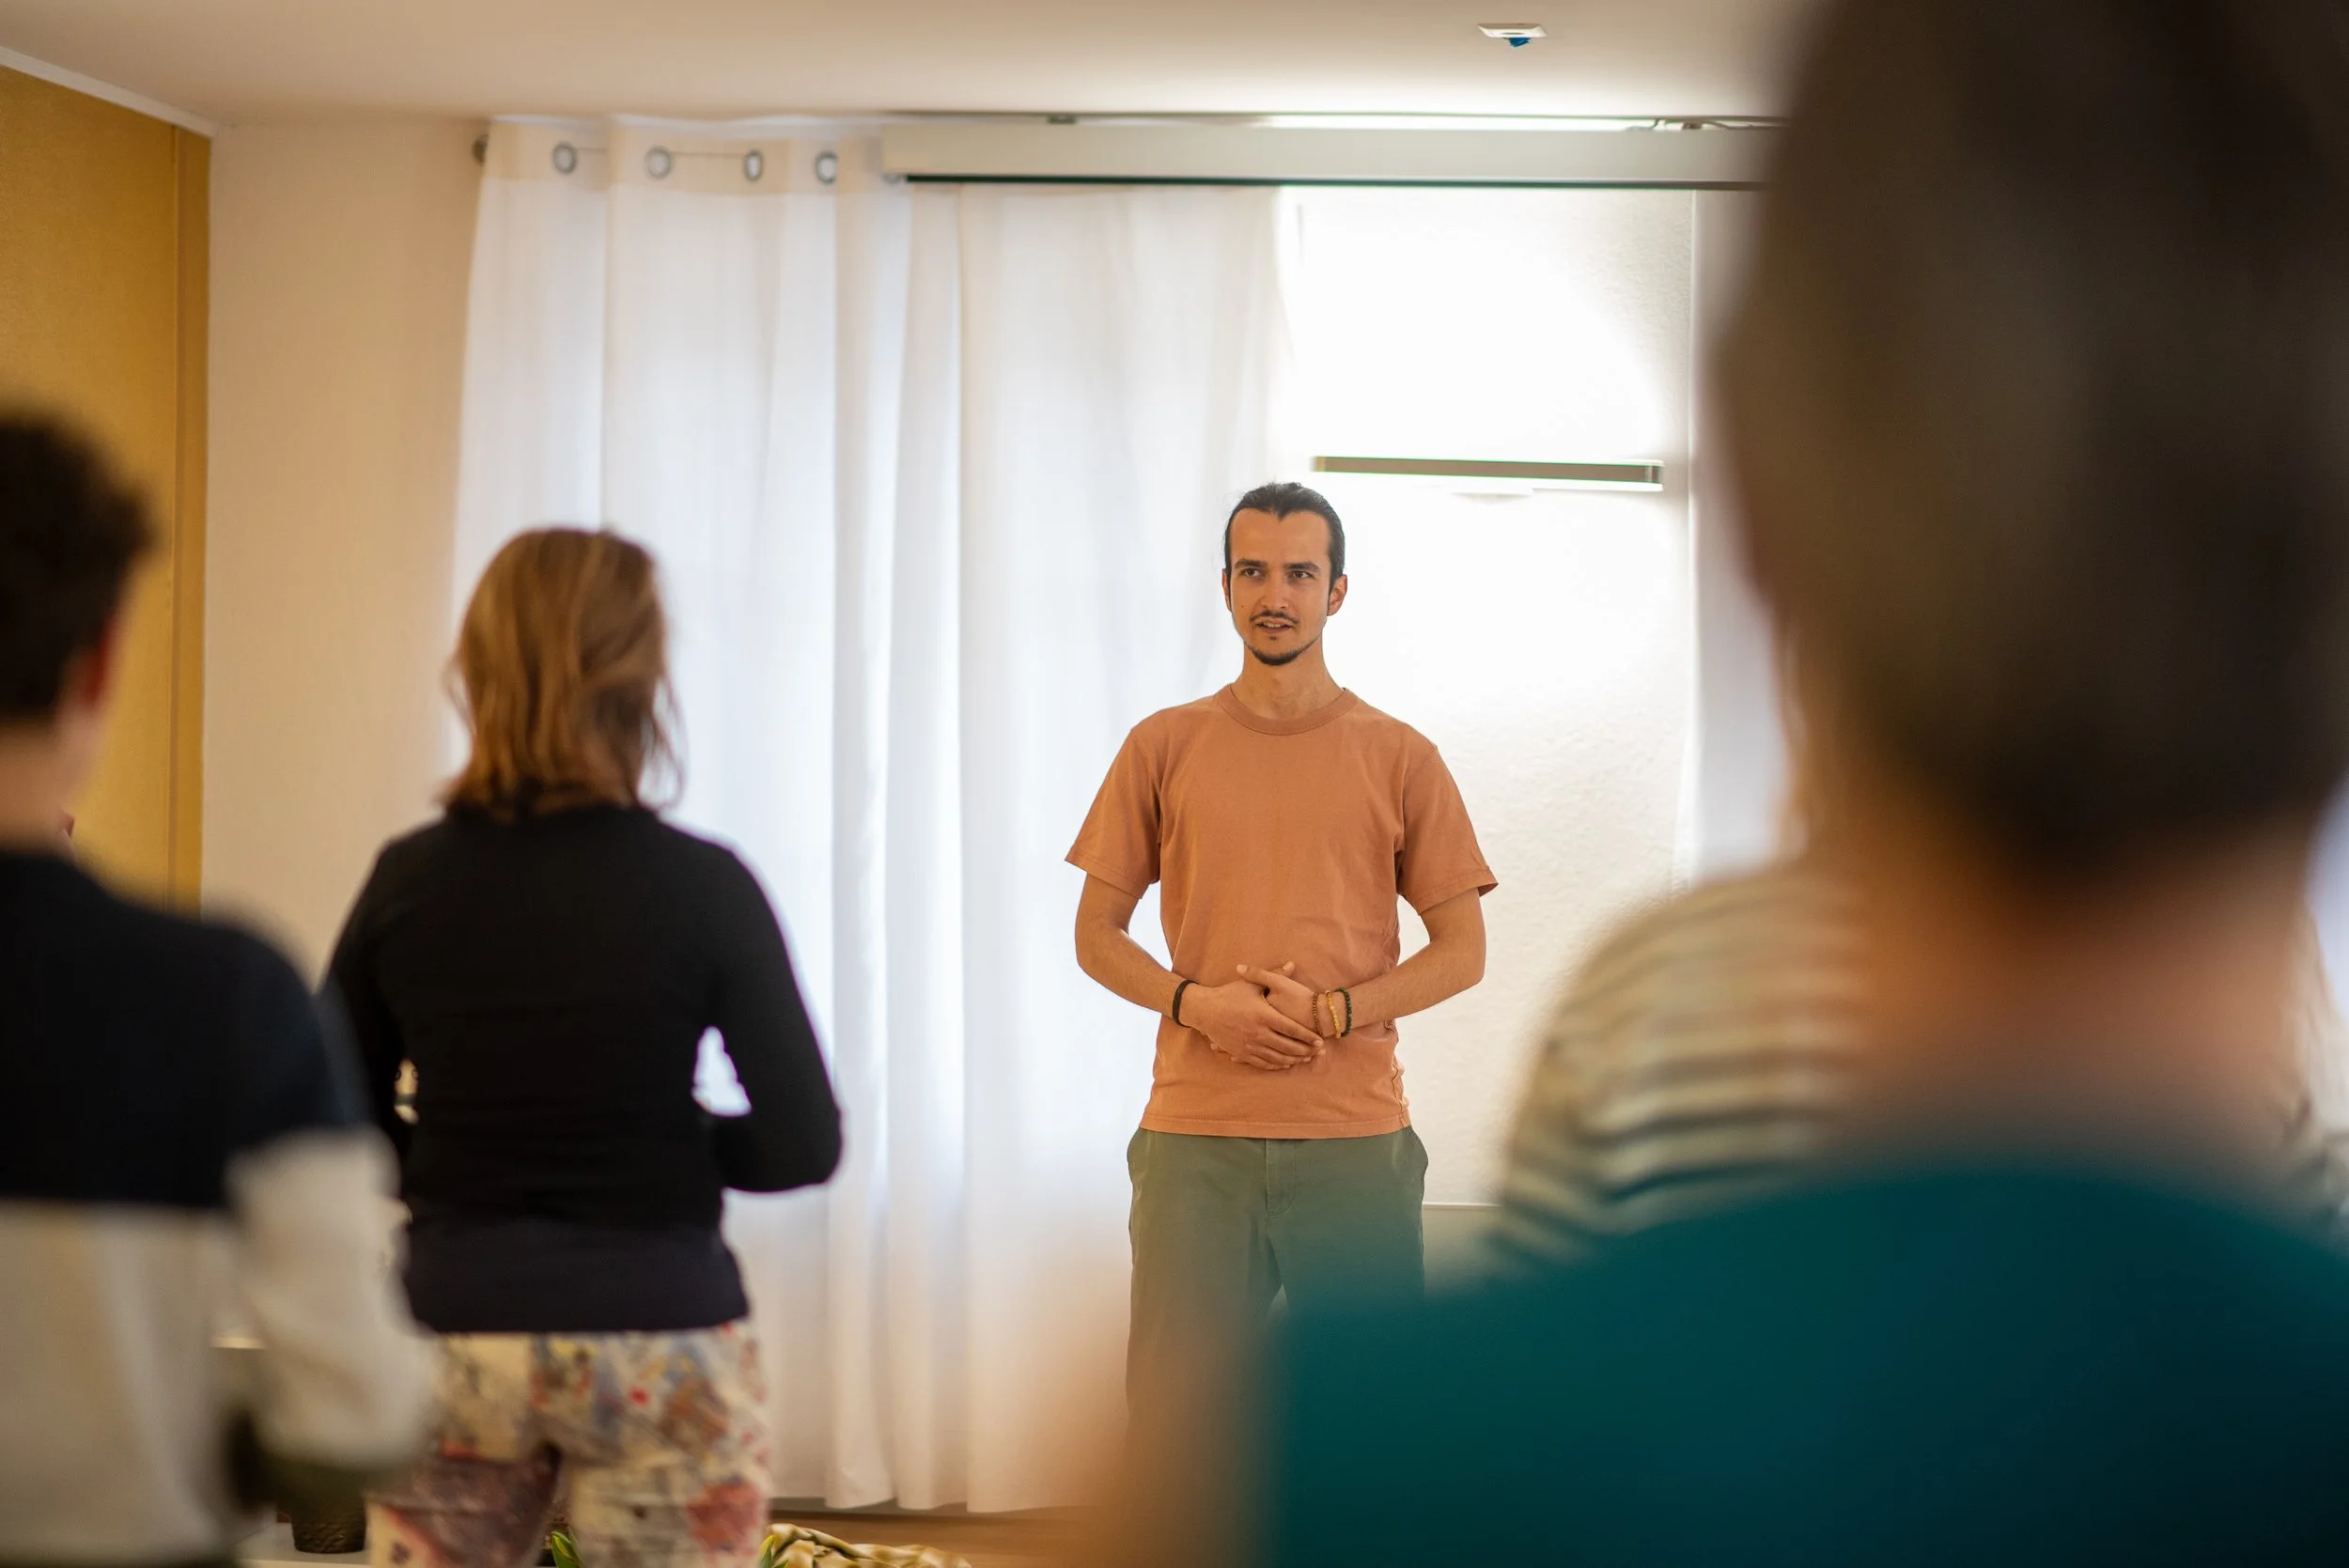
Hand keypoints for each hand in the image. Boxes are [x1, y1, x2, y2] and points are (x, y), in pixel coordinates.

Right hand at [1184, 970, 1321, 1070]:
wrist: (1205, 1010)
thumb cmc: (1229, 995)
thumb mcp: (1251, 984)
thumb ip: (1274, 975)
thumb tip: (1292, 964)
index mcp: (1263, 1015)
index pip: (1292, 1029)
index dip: (1308, 1036)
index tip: (1320, 1041)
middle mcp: (1258, 1033)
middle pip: (1288, 1046)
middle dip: (1305, 1051)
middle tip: (1318, 1052)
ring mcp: (1249, 1045)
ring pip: (1277, 1057)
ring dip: (1293, 1059)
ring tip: (1306, 1059)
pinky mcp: (1241, 1053)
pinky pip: (1263, 1063)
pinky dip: (1277, 1065)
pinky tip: (1285, 1064)